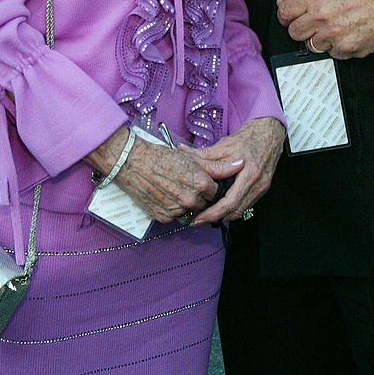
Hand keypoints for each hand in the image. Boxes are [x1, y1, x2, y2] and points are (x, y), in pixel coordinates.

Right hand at [86, 128, 243, 224]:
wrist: (133, 162)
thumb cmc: (161, 157)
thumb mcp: (192, 158)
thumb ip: (218, 165)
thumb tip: (240, 164)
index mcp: (200, 184)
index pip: (215, 192)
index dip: (208, 185)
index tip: (202, 180)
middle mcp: (190, 200)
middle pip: (203, 203)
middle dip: (198, 195)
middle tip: (185, 183)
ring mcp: (176, 210)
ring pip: (189, 211)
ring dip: (185, 203)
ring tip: (173, 187)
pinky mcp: (163, 217)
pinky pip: (174, 216)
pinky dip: (171, 208)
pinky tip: (165, 194)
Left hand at [183, 116, 284, 224]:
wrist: (269, 133)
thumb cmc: (249, 138)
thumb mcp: (224, 145)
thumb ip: (203, 154)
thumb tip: (183, 152)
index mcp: (249, 174)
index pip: (230, 202)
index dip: (214, 213)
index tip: (199, 218)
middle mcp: (257, 184)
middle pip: (236, 211)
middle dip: (216, 218)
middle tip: (199, 220)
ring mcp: (262, 188)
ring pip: (241, 211)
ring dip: (225, 215)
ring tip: (207, 214)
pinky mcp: (262, 188)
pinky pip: (246, 204)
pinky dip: (233, 208)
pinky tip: (222, 205)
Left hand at [276, 0, 373, 58]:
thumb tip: (284, 1)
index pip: (284, 12)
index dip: (286, 15)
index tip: (289, 17)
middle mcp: (321, 16)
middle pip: (294, 32)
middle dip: (302, 28)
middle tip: (315, 23)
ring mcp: (332, 34)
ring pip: (312, 45)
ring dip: (320, 39)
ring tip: (335, 27)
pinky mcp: (345, 48)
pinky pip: (331, 53)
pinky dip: (337, 46)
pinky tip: (346, 34)